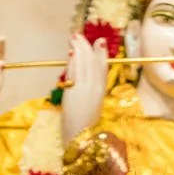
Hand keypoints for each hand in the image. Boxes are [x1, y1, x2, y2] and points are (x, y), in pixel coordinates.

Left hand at [60, 30, 110, 147]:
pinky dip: (73, 61)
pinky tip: (70, 53)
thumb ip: (89, 90)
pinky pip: (75, 72)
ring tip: (73, 38)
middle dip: (87, 47)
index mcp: (101, 92)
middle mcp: (95, 89)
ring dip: (79, 49)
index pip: (102, 68)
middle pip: (93, 63)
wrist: (80, 139)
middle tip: (79, 35)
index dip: (101, 54)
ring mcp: (86, 89)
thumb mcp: (91, 106)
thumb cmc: (84, 126)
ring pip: (84, 64)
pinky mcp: (75, 92)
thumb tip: (84, 77)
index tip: (98, 41)